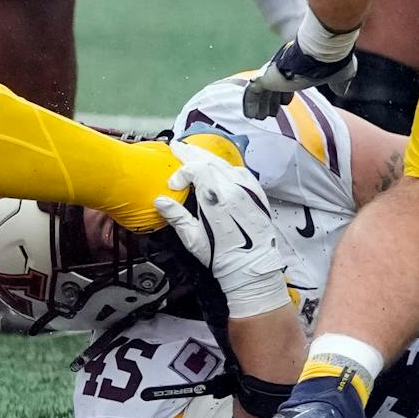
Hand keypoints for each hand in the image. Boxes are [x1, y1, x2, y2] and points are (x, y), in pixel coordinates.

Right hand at [154, 155, 292, 318]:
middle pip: (210, 160)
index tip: (174, 184)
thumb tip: (160, 201)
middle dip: (191, 154)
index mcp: (217, 200)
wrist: (253, 269)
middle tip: (177, 148)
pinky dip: (226, 166)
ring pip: (226, 163)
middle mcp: (234, 190)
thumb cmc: (222, 257)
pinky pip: (241, 172)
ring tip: (194, 153)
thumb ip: (176, 216)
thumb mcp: (193, 239)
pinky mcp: (257, 195)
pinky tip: (219, 167)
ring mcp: (248, 191)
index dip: (182, 172)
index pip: (196, 168)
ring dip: (208, 157)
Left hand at [241, 29, 357, 118]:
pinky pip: (251, 93)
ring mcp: (273, 73)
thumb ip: (339, 83)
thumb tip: (342, 91)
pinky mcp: (264, 78)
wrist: (322, 52)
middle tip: (270, 114)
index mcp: (298, 67)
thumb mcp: (339, 74)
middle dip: (271, 101)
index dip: (285, 93)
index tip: (285, 103)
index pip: (288, 81)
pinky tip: (250, 115)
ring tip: (259, 118)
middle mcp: (283, 69)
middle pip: (273, 87)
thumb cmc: (332, 61)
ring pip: (262, 91)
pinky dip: (250, 104)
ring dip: (261, 105)